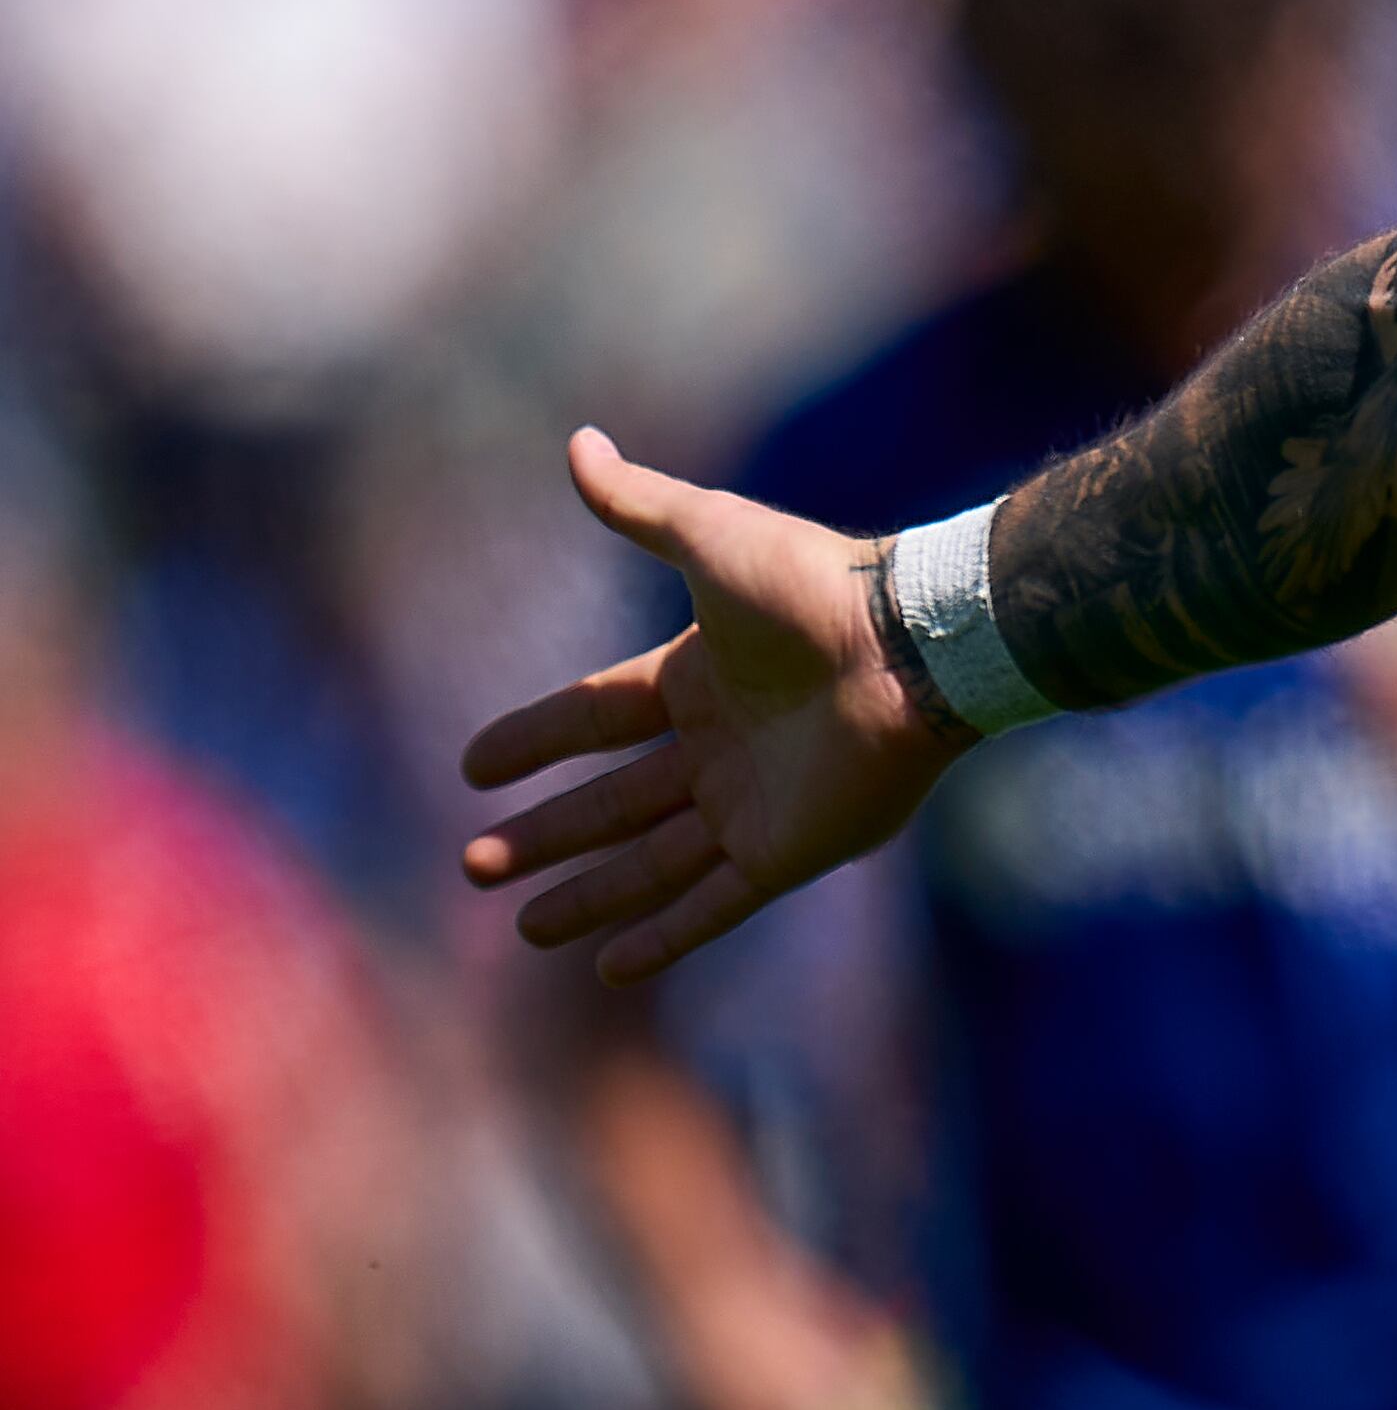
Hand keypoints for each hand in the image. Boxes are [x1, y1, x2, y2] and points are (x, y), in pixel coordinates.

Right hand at [459, 431, 963, 980]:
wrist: (911, 646)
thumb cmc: (813, 587)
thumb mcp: (709, 533)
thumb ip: (638, 504)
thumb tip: (577, 442)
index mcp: (699, 674)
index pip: (596, 716)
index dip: (534, 740)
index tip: (473, 768)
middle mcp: (722, 744)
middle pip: (614, 800)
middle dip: (545, 835)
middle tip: (473, 864)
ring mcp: (755, 802)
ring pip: (652, 860)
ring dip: (588, 894)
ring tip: (522, 926)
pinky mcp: (788, 851)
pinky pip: (713, 905)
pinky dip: (663, 936)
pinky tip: (607, 966)